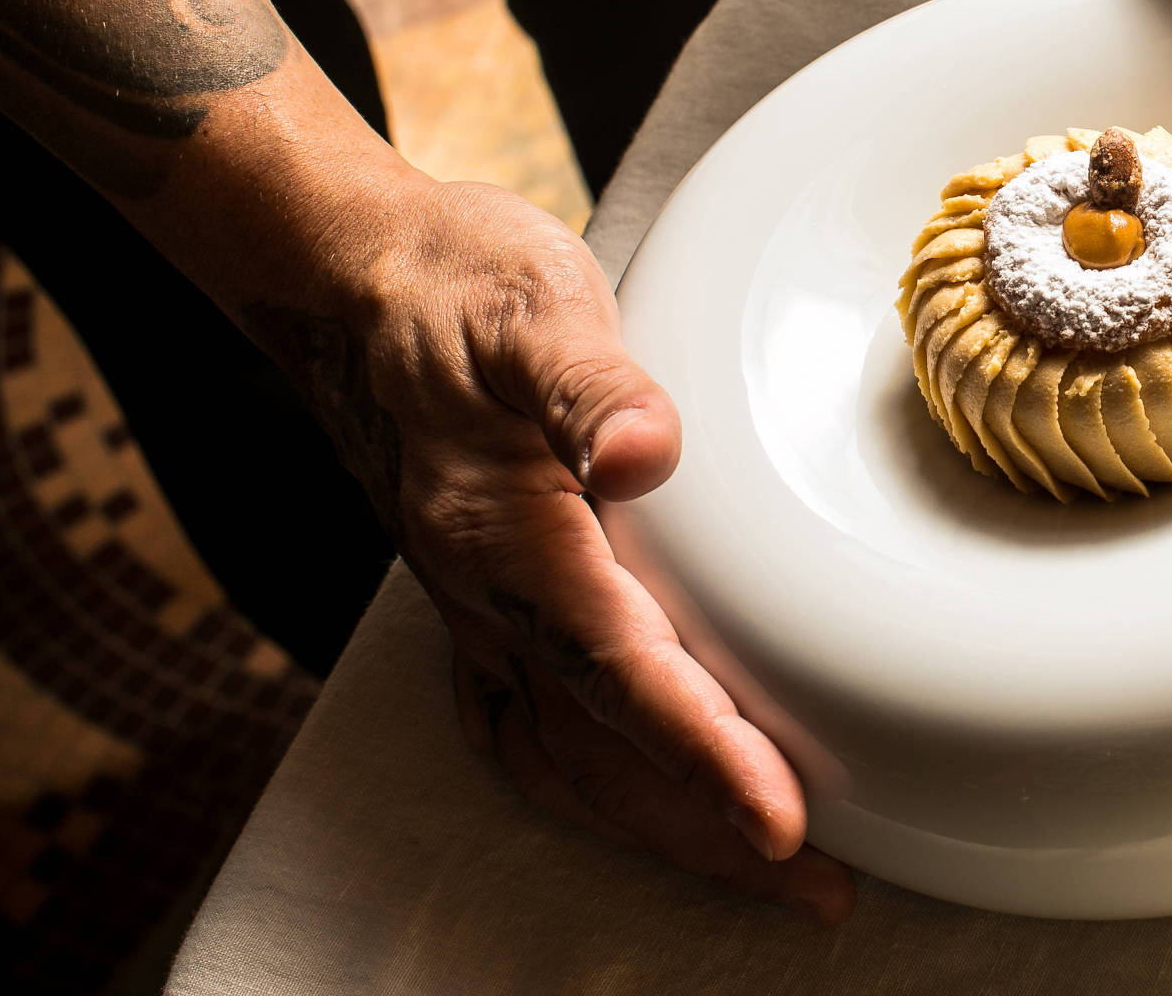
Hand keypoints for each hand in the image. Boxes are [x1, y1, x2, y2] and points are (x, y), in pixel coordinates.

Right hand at [250, 177, 854, 920]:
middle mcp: (485, 593)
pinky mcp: (482, 601)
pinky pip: (533, 730)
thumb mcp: (530, 303)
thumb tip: (648, 450)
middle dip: (704, 830)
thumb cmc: (455, 285)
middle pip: (602, 750)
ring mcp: (476, 608)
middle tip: (816, 889)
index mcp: (505, 532)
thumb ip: (591, 380)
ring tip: (760, 871)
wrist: (356, 282)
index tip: (779, 821)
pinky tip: (647, 806)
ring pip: (566, 758)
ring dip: (661, 826)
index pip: (618, 668)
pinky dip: (598, 787)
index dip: (701, 752)